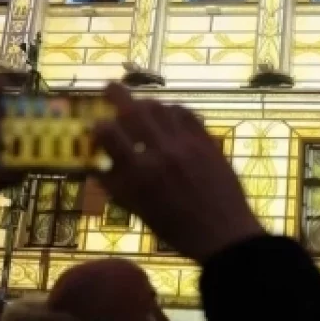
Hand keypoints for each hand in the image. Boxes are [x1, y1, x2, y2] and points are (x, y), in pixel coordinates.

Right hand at [93, 83, 263, 262]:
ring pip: (161, 107)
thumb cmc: (176, 229)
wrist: (223, 234)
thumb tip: (97, 166)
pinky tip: (169, 114)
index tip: (96, 124)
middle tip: (109, 86)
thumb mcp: (139, 210)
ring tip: (140, 104)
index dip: (98, 125)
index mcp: (140, 173)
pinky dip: (173, 110)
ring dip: (146, 102)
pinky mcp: (207, 141)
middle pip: (134, 110)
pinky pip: (187, 114)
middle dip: (117, 94)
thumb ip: (117, 186)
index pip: (109, 134)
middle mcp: (161, 152)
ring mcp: (187, 144)